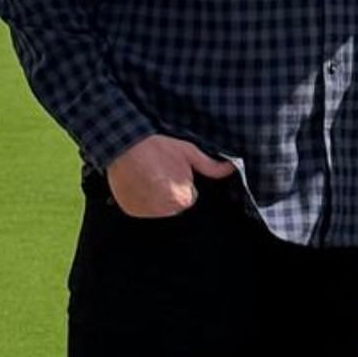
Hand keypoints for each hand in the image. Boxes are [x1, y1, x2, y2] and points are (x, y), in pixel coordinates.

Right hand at [104, 135, 235, 218]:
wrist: (126, 144)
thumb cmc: (159, 147)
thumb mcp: (188, 152)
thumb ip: (211, 166)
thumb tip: (232, 167)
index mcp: (183, 199)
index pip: (189, 196)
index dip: (182, 181)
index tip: (171, 169)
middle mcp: (165, 211)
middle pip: (174, 204)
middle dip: (170, 190)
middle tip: (159, 172)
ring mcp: (145, 212)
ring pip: (158, 207)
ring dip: (155, 196)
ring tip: (148, 176)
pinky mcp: (131, 210)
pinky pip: (141, 208)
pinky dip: (140, 199)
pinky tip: (138, 182)